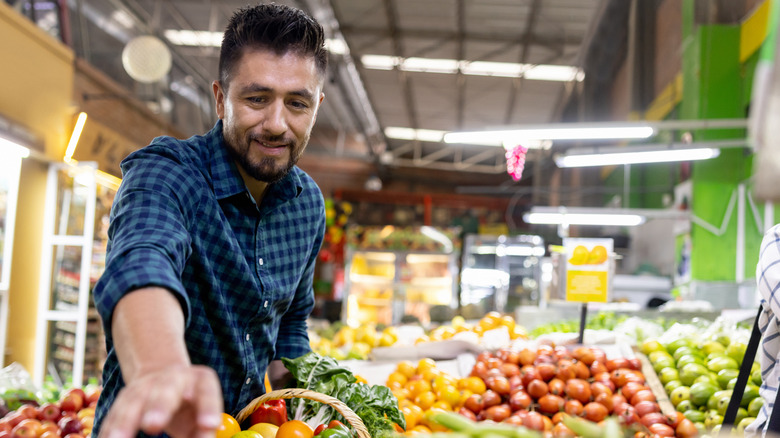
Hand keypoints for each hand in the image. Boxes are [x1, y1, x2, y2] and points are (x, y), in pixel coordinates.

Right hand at [98, 365, 222, 437]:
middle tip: (154, 425)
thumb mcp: (204, 413)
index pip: (206, 389)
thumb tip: (204, 436)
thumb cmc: (193, 405)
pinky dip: (109, 427)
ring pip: (134, 400)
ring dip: (124, 421)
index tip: (208, 425)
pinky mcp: (125, 396)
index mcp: (199, 380)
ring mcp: (146, 384)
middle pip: (166, 388)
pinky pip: (115, 412)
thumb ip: (204, 428)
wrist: (167, 378)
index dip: (208, 406)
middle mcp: (173, 377)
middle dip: (159, 406)